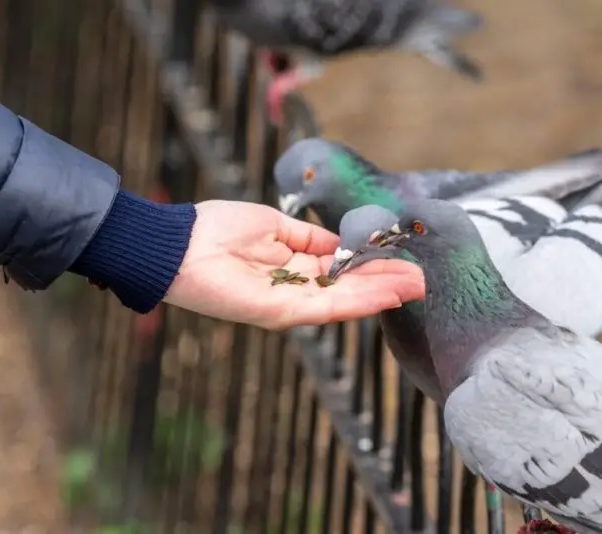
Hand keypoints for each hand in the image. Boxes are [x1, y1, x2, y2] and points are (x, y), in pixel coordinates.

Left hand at [163, 201, 424, 329]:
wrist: (179, 245)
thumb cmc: (217, 229)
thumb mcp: (274, 226)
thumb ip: (310, 239)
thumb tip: (343, 242)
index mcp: (294, 268)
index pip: (342, 271)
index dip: (373, 267)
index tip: (403, 260)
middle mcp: (296, 290)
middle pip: (350, 290)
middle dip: (387, 284)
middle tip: (423, 281)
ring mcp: (290, 304)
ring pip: (346, 301)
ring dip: (382, 294)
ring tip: (416, 287)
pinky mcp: (281, 313)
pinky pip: (328, 306)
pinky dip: (360, 300)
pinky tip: (387, 293)